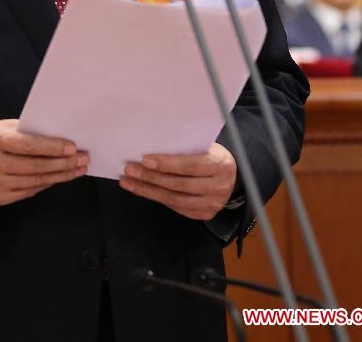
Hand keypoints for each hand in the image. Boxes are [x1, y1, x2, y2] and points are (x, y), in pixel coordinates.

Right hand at [0, 118, 88, 205]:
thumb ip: (23, 131)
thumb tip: (55, 136)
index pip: (28, 145)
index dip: (53, 147)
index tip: (72, 147)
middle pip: (35, 166)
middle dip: (63, 163)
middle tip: (82, 159)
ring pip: (35, 181)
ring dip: (60, 175)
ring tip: (76, 169)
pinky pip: (27, 191)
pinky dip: (45, 184)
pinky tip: (57, 178)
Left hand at [119, 143, 236, 219]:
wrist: (232, 176)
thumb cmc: (213, 156)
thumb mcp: (205, 147)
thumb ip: (185, 150)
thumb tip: (153, 149)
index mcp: (220, 165)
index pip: (189, 165)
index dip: (166, 164)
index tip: (145, 159)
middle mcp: (218, 186)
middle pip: (178, 184)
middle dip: (150, 177)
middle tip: (130, 170)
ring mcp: (212, 203)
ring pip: (174, 199)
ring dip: (148, 190)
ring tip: (130, 182)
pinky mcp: (204, 214)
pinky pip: (176, 207)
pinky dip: (158, 198)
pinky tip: (144, 190)